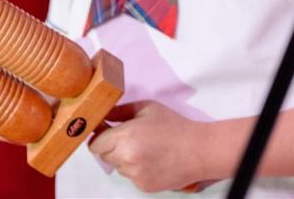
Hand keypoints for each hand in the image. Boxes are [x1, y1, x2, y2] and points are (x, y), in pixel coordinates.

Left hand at [88, 101, 211, 192]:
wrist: (198, 150)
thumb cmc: (174, 125)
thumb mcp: (148, 108)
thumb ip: (121, 111)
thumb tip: (102, 116)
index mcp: (125, 136)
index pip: (95, 144)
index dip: (100, 137)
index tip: (108, 133)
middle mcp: (125, 157)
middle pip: (105, 156)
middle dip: (113, 148)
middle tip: (132, 140)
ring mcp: (134, 174)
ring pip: (119, 167)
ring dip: (126, 160)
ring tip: (148, 151)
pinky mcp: (142, 186)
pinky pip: (131, 177)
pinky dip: (138, 170)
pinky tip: (154, 161)